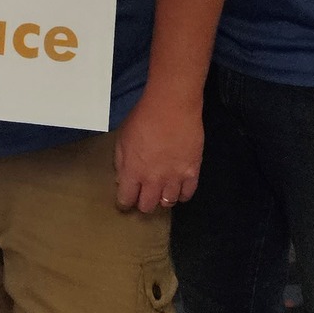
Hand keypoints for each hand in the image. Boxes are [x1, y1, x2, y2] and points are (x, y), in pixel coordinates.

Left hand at [114, 88, 202, 212]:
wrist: (172, 106)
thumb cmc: (143, 117)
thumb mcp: (122, 138)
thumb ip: (121, 161)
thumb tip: (122, 179)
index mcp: (132, 171)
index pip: (126, 199)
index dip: (124, 201)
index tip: (126, 199)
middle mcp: (152, 180)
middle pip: (147, 206)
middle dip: (143, 203)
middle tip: (144, 195)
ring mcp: (174, 178)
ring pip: (168, 203)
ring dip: (162, 199)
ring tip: (161, 191)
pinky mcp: (192, 172)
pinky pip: (187, 194)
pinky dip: (181, 194)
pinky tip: (178, 188)